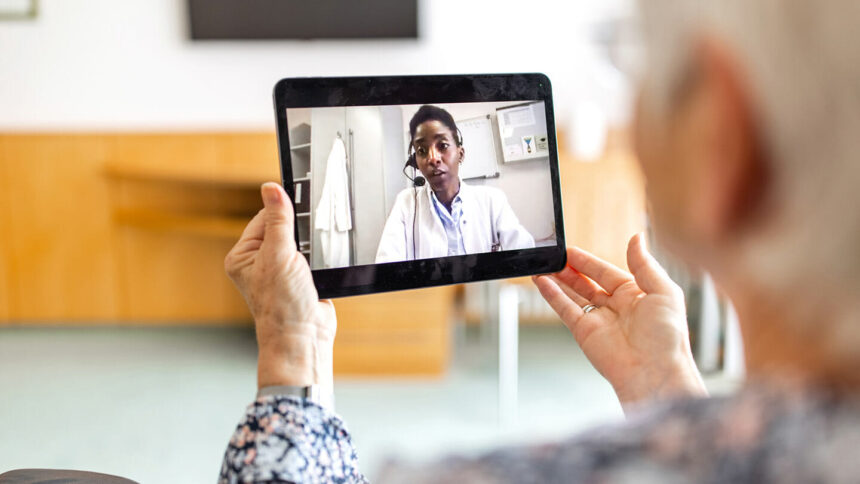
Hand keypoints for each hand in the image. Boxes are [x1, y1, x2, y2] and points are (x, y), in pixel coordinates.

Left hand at [225, 182, 335, 390]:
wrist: (304, 336)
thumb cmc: (282, 305)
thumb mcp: (279, 254)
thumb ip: (278, 220)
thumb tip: (272, 188)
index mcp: (243, 255)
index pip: (263, 218)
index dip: (282, 211)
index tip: (299, 203)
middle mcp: (259, 262)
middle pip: (283, 227)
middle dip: (299, 231)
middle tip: (304, 242)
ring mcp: (280, 271)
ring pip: (300, 241)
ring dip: (310, 245)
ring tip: (310, 261)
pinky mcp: (301, 278)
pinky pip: (312, 256)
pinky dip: (319, 256)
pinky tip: (319, 265)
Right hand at [533, 233, 706, 411]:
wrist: (655, 372)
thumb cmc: (667, 336)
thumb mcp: (664, 291)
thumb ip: (644, 264)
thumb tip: (637, 237)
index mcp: (637, 295)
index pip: (607, 272)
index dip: (588, 262)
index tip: (571, 251)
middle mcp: (617, 307)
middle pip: (588, 283)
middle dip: (571, 270)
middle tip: (554, 256)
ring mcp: (599, 320)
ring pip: (574, 295)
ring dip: (558, 280)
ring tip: (543, 266)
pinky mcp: (584, 333)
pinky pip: (565, 310)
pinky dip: (552, 296)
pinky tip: (542, 282)